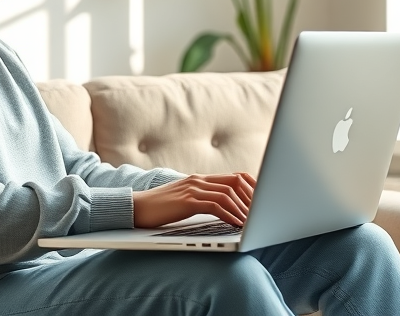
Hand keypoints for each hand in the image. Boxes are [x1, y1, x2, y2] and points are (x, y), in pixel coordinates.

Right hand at [133, 173, 256, 228]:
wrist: (136, 207)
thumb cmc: (160, 207)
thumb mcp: (185, 199)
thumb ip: (203, 198)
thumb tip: (224, 208)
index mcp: (199, 179)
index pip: (235, 176)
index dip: (252, 187)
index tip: (262, 202)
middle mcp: (198, 180)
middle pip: (236, 182)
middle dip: (252, 197)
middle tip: (262, 212)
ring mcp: (193, 189)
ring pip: (228, 194)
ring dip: (243, 209)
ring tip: (251, 222)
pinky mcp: (187, 201)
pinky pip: (215, 206)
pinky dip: (229, 215)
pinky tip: (236, 224)